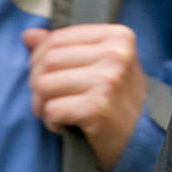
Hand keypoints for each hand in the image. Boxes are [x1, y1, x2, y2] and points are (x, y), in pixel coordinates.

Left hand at [22, 24, 146, 171]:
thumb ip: (66, 47)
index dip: (41, 59)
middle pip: (47, 60)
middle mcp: (115, 54)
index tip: (48, 77)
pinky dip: (52, 122)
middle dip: (38, 83)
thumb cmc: (118, 99)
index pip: (58, 38)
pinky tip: (65, 125)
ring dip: (42, 105)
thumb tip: (29, 35)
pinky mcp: (97, 107)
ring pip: (44, 84)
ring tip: (57, 113)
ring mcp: (107, 80)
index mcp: (117, 37)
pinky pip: (52, 110)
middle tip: (49, 100)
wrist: (143, 136)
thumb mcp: (100, 64)